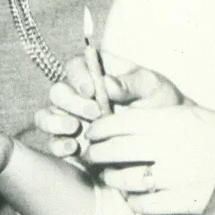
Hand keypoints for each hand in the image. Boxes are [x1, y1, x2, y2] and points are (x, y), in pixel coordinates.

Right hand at [36, 53, 185, 157]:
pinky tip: (74, 148)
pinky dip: (58, 145)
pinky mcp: (71, 143)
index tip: (92, 89)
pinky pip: (53, 143)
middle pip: (57, 92)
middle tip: (95, 113)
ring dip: (55, 122)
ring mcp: (72, 119)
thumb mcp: (152, 87)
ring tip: (75, 129)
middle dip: (71, 102)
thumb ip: (130, 83)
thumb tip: (106, 83)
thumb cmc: (160, 103)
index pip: (74, 67)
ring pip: (46, 117)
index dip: (77, 76)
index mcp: (96, 73)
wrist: (168, 139)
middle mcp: (78, 95)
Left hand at [80, 102, 214, 214]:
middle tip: (90, 156)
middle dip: (94, 154)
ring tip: (110, 177)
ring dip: (112, 179)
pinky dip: (134, 201)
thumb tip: (116, 119)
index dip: (98, 128)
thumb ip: (157, 116)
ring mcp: (178, 176)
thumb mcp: (193, 115)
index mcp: (172, 121)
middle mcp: (172, 146)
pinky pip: (144, 204)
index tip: (91, 133)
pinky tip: (134, 197)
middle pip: (114, 150)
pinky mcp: (185, 201)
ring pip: (124, 179)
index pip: (119, 122)